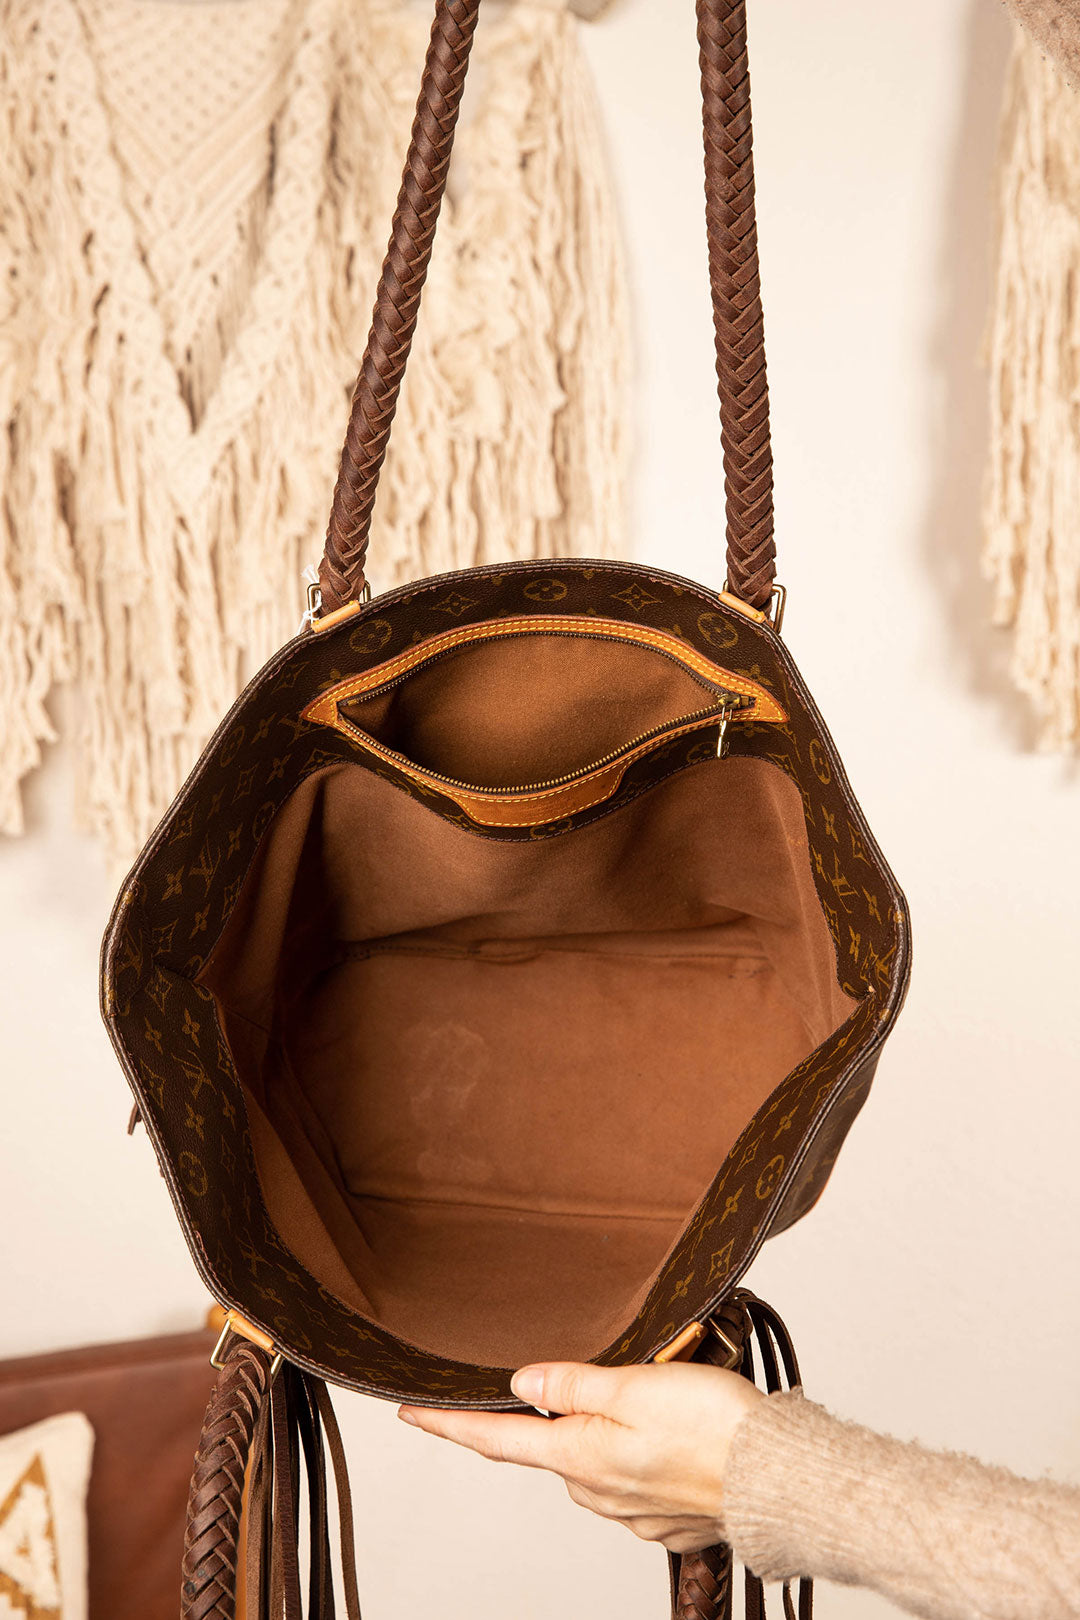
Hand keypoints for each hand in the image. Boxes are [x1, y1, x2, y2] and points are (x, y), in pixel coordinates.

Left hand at [398, 1359, 762, 1552]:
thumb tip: (520, 1385)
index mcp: (578, 1457)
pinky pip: (634, 1475)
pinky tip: (674, 1429)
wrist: (781, 1480)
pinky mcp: (665, 1515)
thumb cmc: (715, 1427)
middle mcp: (596, 1492)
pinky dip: (644, 1448)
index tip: (409, 1412)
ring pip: (596, 1457)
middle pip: (551, 1443)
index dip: (449, 1424)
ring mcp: (631, 1510)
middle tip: (600, 1371)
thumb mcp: (634, 1386)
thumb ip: (572, 1385)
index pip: (496, 1440)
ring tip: (656, 1393)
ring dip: (610, 1426)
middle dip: (560, 1410)